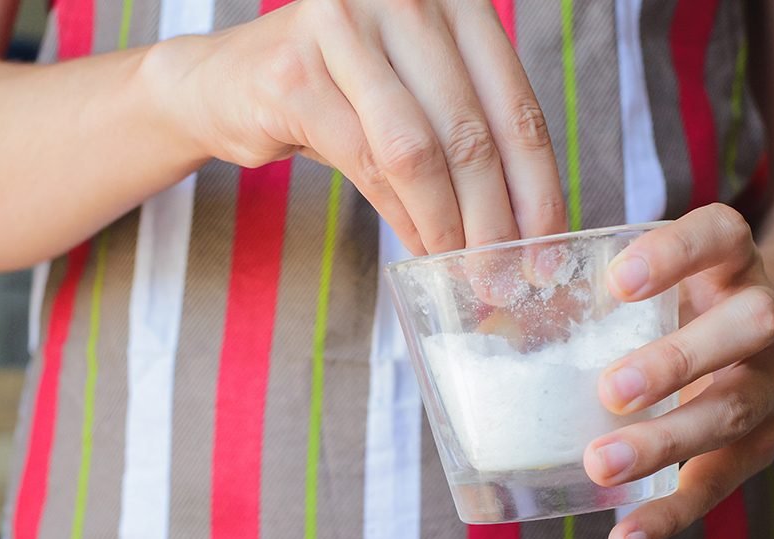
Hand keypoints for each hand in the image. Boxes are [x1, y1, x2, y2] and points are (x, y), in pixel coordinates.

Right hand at [150, 0, 566, 255]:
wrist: (226, 83)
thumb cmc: (336, 95)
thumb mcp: (415, 99)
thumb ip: (468, 137)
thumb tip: (525, 231)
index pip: (514, 102)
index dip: (538, 185)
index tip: (547, 247)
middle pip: (471, 131)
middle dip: (495, 219)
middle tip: (504, 276)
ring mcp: (344, 27)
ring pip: (419, 152)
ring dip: (447, 225)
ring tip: (460, 269)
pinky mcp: (295, 74)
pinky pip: (368, 163)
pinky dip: (401, 215)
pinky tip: (417, 245)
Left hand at [582, 204, 773, 538]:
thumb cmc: (690, 299)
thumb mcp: (665, 275)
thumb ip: (598, 286)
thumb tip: (484, 311)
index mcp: (734, 262)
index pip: (720, 236)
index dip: (675, 254)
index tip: (617, 278)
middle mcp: (766, 318)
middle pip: (746, 329)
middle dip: (679, 359)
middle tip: (611, 389)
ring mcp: (772, 385)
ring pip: (732, 411)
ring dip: (667, 441)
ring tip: (601, 463)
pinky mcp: (760, 446)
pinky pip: (718, 484)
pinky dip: (669, 516)